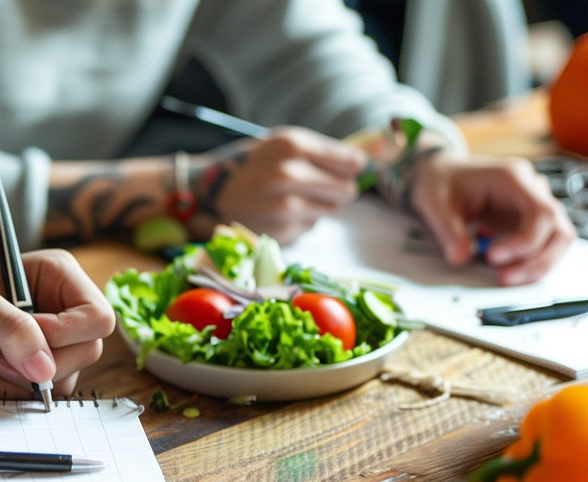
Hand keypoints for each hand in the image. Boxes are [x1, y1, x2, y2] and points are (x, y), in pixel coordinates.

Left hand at [0, 249, 114, 398]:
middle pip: (87, 352)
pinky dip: (5, 389)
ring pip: (64, 379)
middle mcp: (65, 309)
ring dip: (16, 378)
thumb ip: (11, 331)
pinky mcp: (37, 368)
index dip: (65, 335)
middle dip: (35, 364)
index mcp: (60, 277)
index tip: (21, 337)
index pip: (98, 317)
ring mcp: (53, 342)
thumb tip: (44, 370)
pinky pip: (39, 394)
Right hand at [192, 127, 366, 242]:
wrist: (208, 192)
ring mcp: (284, 206)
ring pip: (331, 211)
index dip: (352, 167)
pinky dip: (300, 221)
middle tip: (317, 186)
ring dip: (319, 206)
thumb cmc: (253, 164)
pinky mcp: (281, 231)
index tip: (344, 169)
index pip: (352, 162)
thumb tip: (378, 156)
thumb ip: (328, 151)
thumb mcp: (285, 144)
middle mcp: (288, 174)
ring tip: (291, 198)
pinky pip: (310, 226)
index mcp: (292, 145)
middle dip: (337, 189)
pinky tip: (277, 213)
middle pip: (346, 190)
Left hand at [410, 152, 574, 285]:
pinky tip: (505, 269)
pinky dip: (529, 262)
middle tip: (505, 278)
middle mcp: (532, 191)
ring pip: (558, 240)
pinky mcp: (529, 222)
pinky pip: (543, 246)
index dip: (525, 241)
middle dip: (538, 261)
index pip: (541, 213)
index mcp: (514, 178)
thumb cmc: (442, 181)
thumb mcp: (435, 203)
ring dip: (536, 265)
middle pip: (560, 230)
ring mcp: (534, 206)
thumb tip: (460, 259)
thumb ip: (448, 231)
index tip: (492, 257)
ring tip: (504, 277)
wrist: (443, 174)